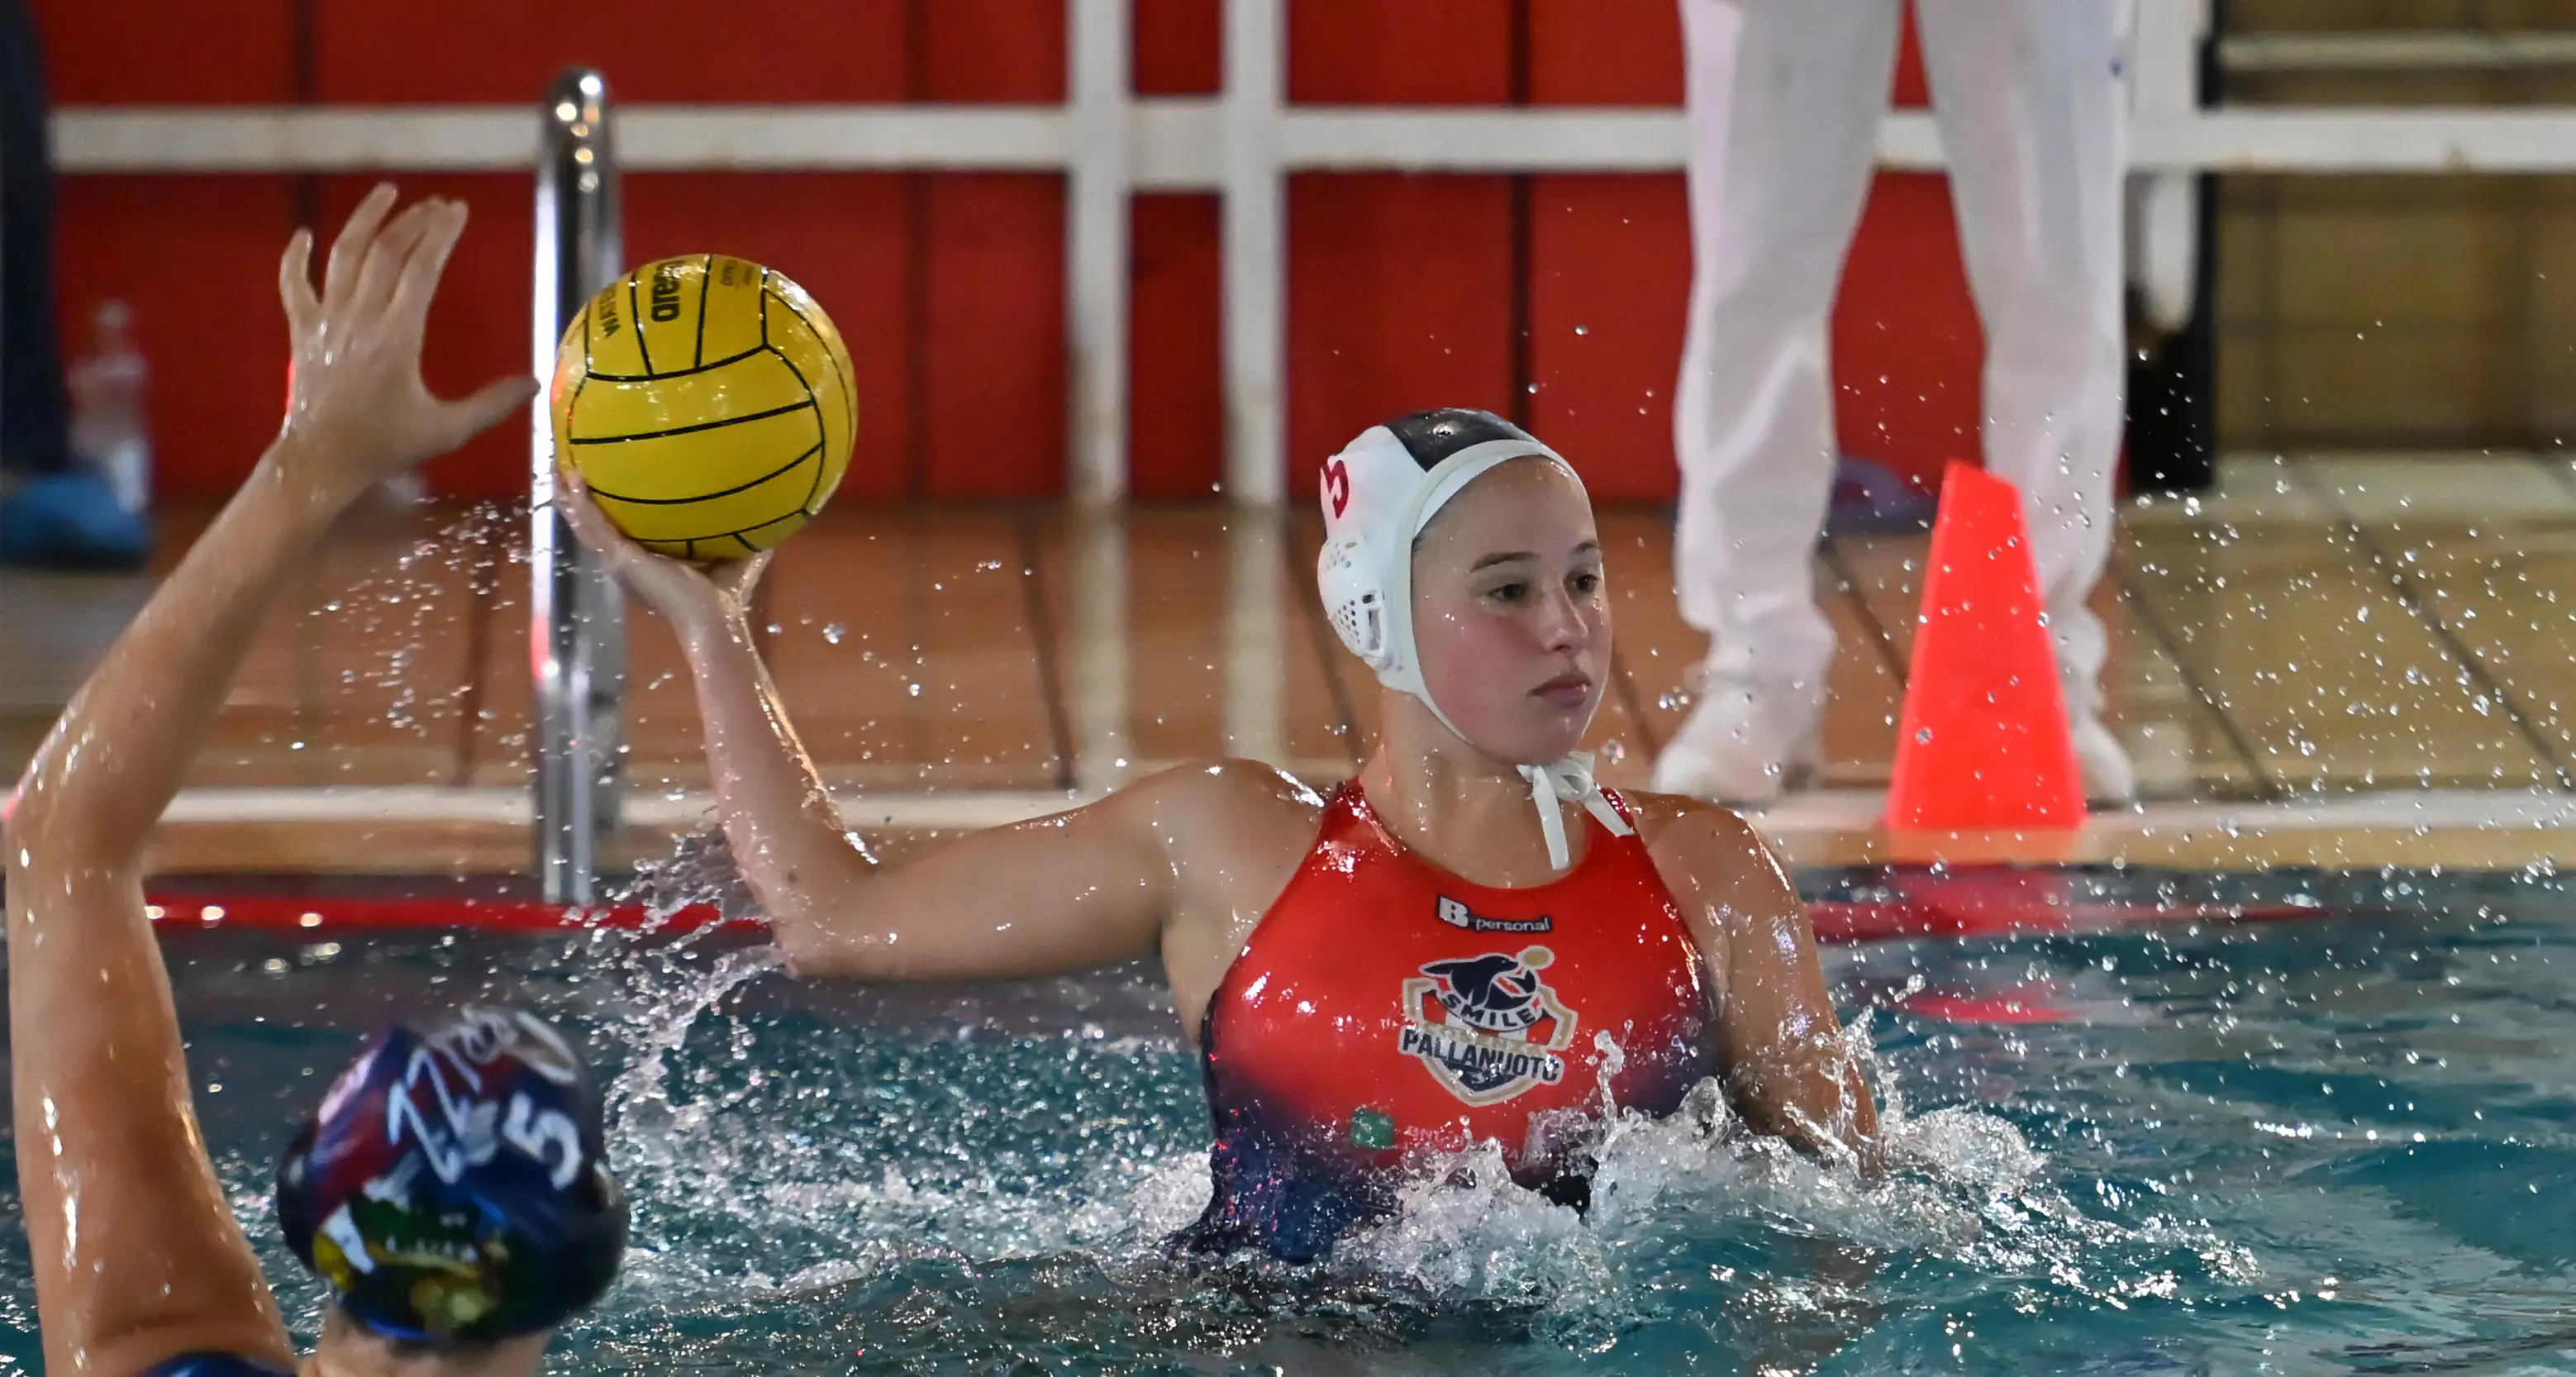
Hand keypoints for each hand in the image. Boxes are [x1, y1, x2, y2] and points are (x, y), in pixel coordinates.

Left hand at [271, 184, 537, 501]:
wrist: (321, 461)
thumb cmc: (386, 445)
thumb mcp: (447, 430)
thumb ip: (492, 404)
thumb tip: (534, 383)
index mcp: (397, 336)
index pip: (422, 268)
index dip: (441, 234)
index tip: (458, 210)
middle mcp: (360, 318)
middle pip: (387, 253)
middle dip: (415, 222)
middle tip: (437, 205)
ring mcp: (327, 321)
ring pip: (344, 256)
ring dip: (365, 220)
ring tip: (386, 193)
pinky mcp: (303, 331)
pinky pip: (294, 285)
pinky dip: (295, 258)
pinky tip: (304, 234)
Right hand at [554, 466, 772, 637]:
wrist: (714, 620)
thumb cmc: (726, 598)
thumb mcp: (737, 557)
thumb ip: (745, 535)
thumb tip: (774, 514)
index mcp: (648, 564)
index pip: (624, 535)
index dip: (611, 513)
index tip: (604, 489)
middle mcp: (629, 564)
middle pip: (595, 528)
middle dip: (579, 502)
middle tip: (567, 472)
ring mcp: (620, 564)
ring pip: (585, 526)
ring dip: (569, 499)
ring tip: (557, 469)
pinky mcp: (619, 560)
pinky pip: (593, 526)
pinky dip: (581, 505)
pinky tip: (573, 481)